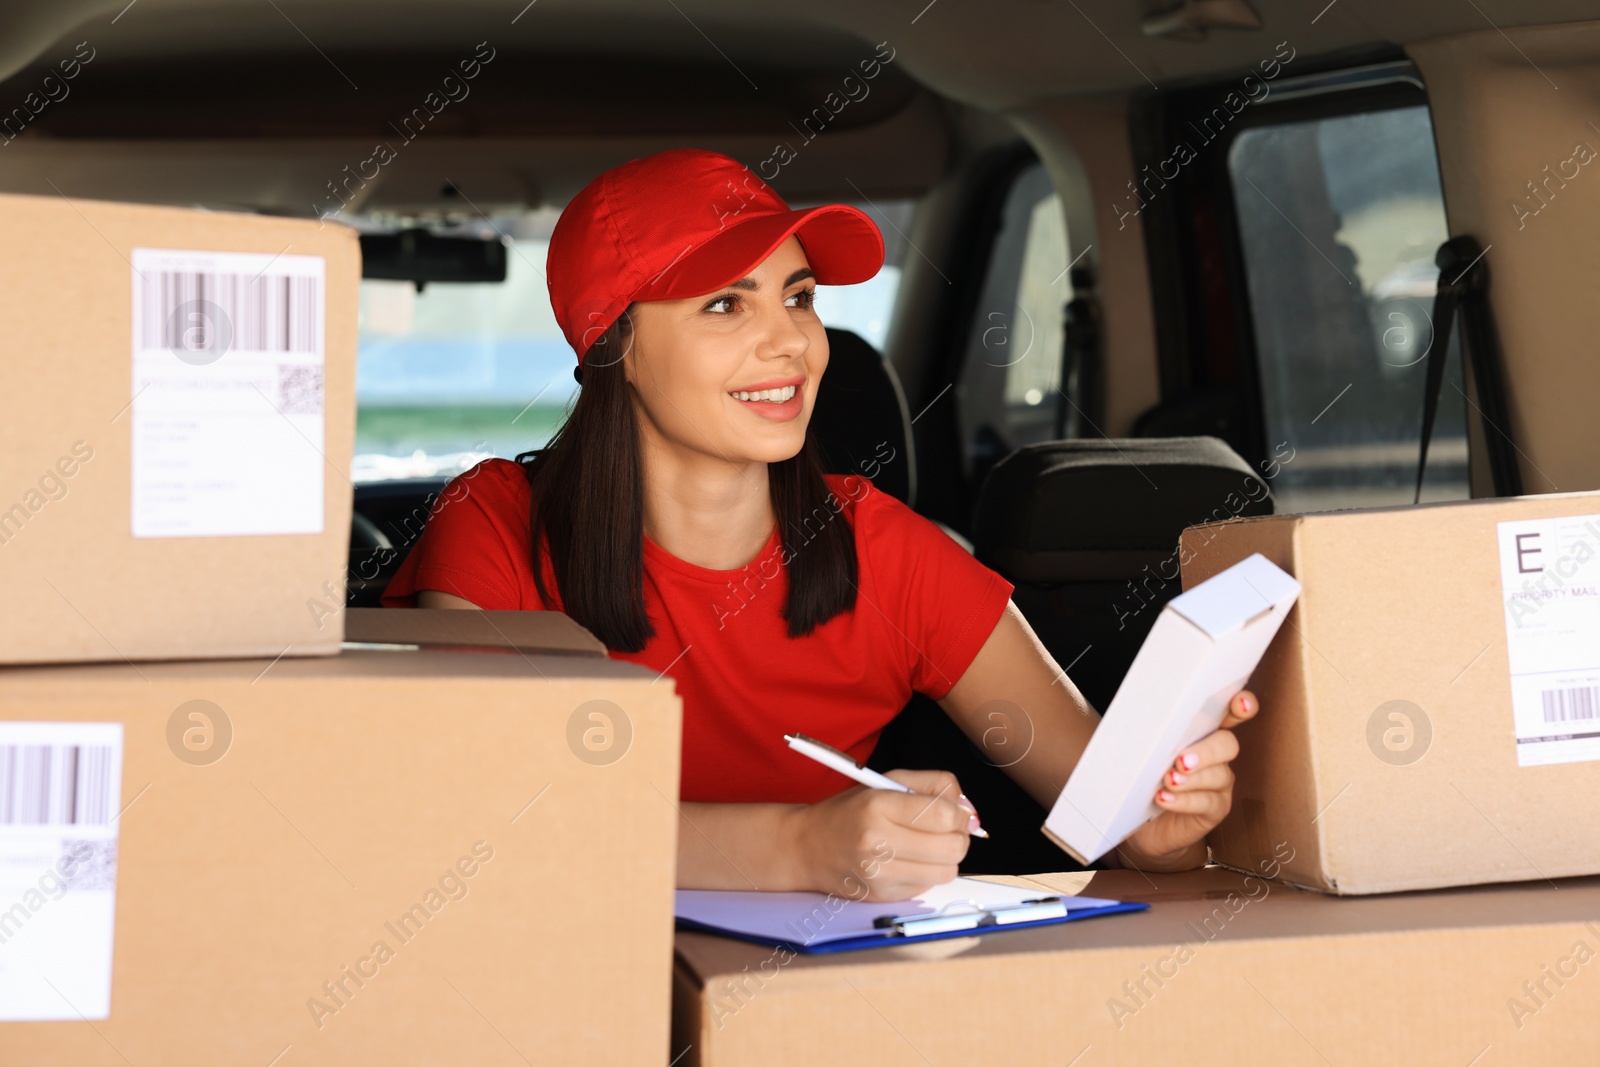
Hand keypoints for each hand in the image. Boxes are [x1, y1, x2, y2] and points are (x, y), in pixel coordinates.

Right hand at [787, 770, 978, 900]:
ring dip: (945, 858)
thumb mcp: (886, 782)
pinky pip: (928, 887)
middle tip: (945, 830)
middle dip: (958, 837)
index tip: (953, 812)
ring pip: (946, 872)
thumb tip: (969, 811)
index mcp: (878, 805)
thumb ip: (933, 786)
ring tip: (927, 845)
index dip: (959, 814)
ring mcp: (880, 874)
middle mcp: (877, 842)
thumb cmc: (850, 812)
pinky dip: (926, 873)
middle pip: (952, 848)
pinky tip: (908, 860)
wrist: (806, 847)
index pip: (944, 815)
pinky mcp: (883, 896)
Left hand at [1118, 690, 1258, 870]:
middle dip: (1207, 751)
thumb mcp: (1144, 751)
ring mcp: (1219, 783)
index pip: (1229, 713)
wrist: (1143, 822)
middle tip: (1181, 761)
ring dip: (1193, 778)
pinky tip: (1164, 798)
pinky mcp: (1215, 809)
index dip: (1241, 706)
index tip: (1239, 704)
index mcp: (1202, 732)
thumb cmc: (1143, 777)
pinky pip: (1207, 803)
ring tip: (1168, 781)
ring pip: (1218, 775)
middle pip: (1227, 744)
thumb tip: (1136, 718)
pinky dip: (1185, 801)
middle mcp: (1217, 755)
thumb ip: (1151, 734)